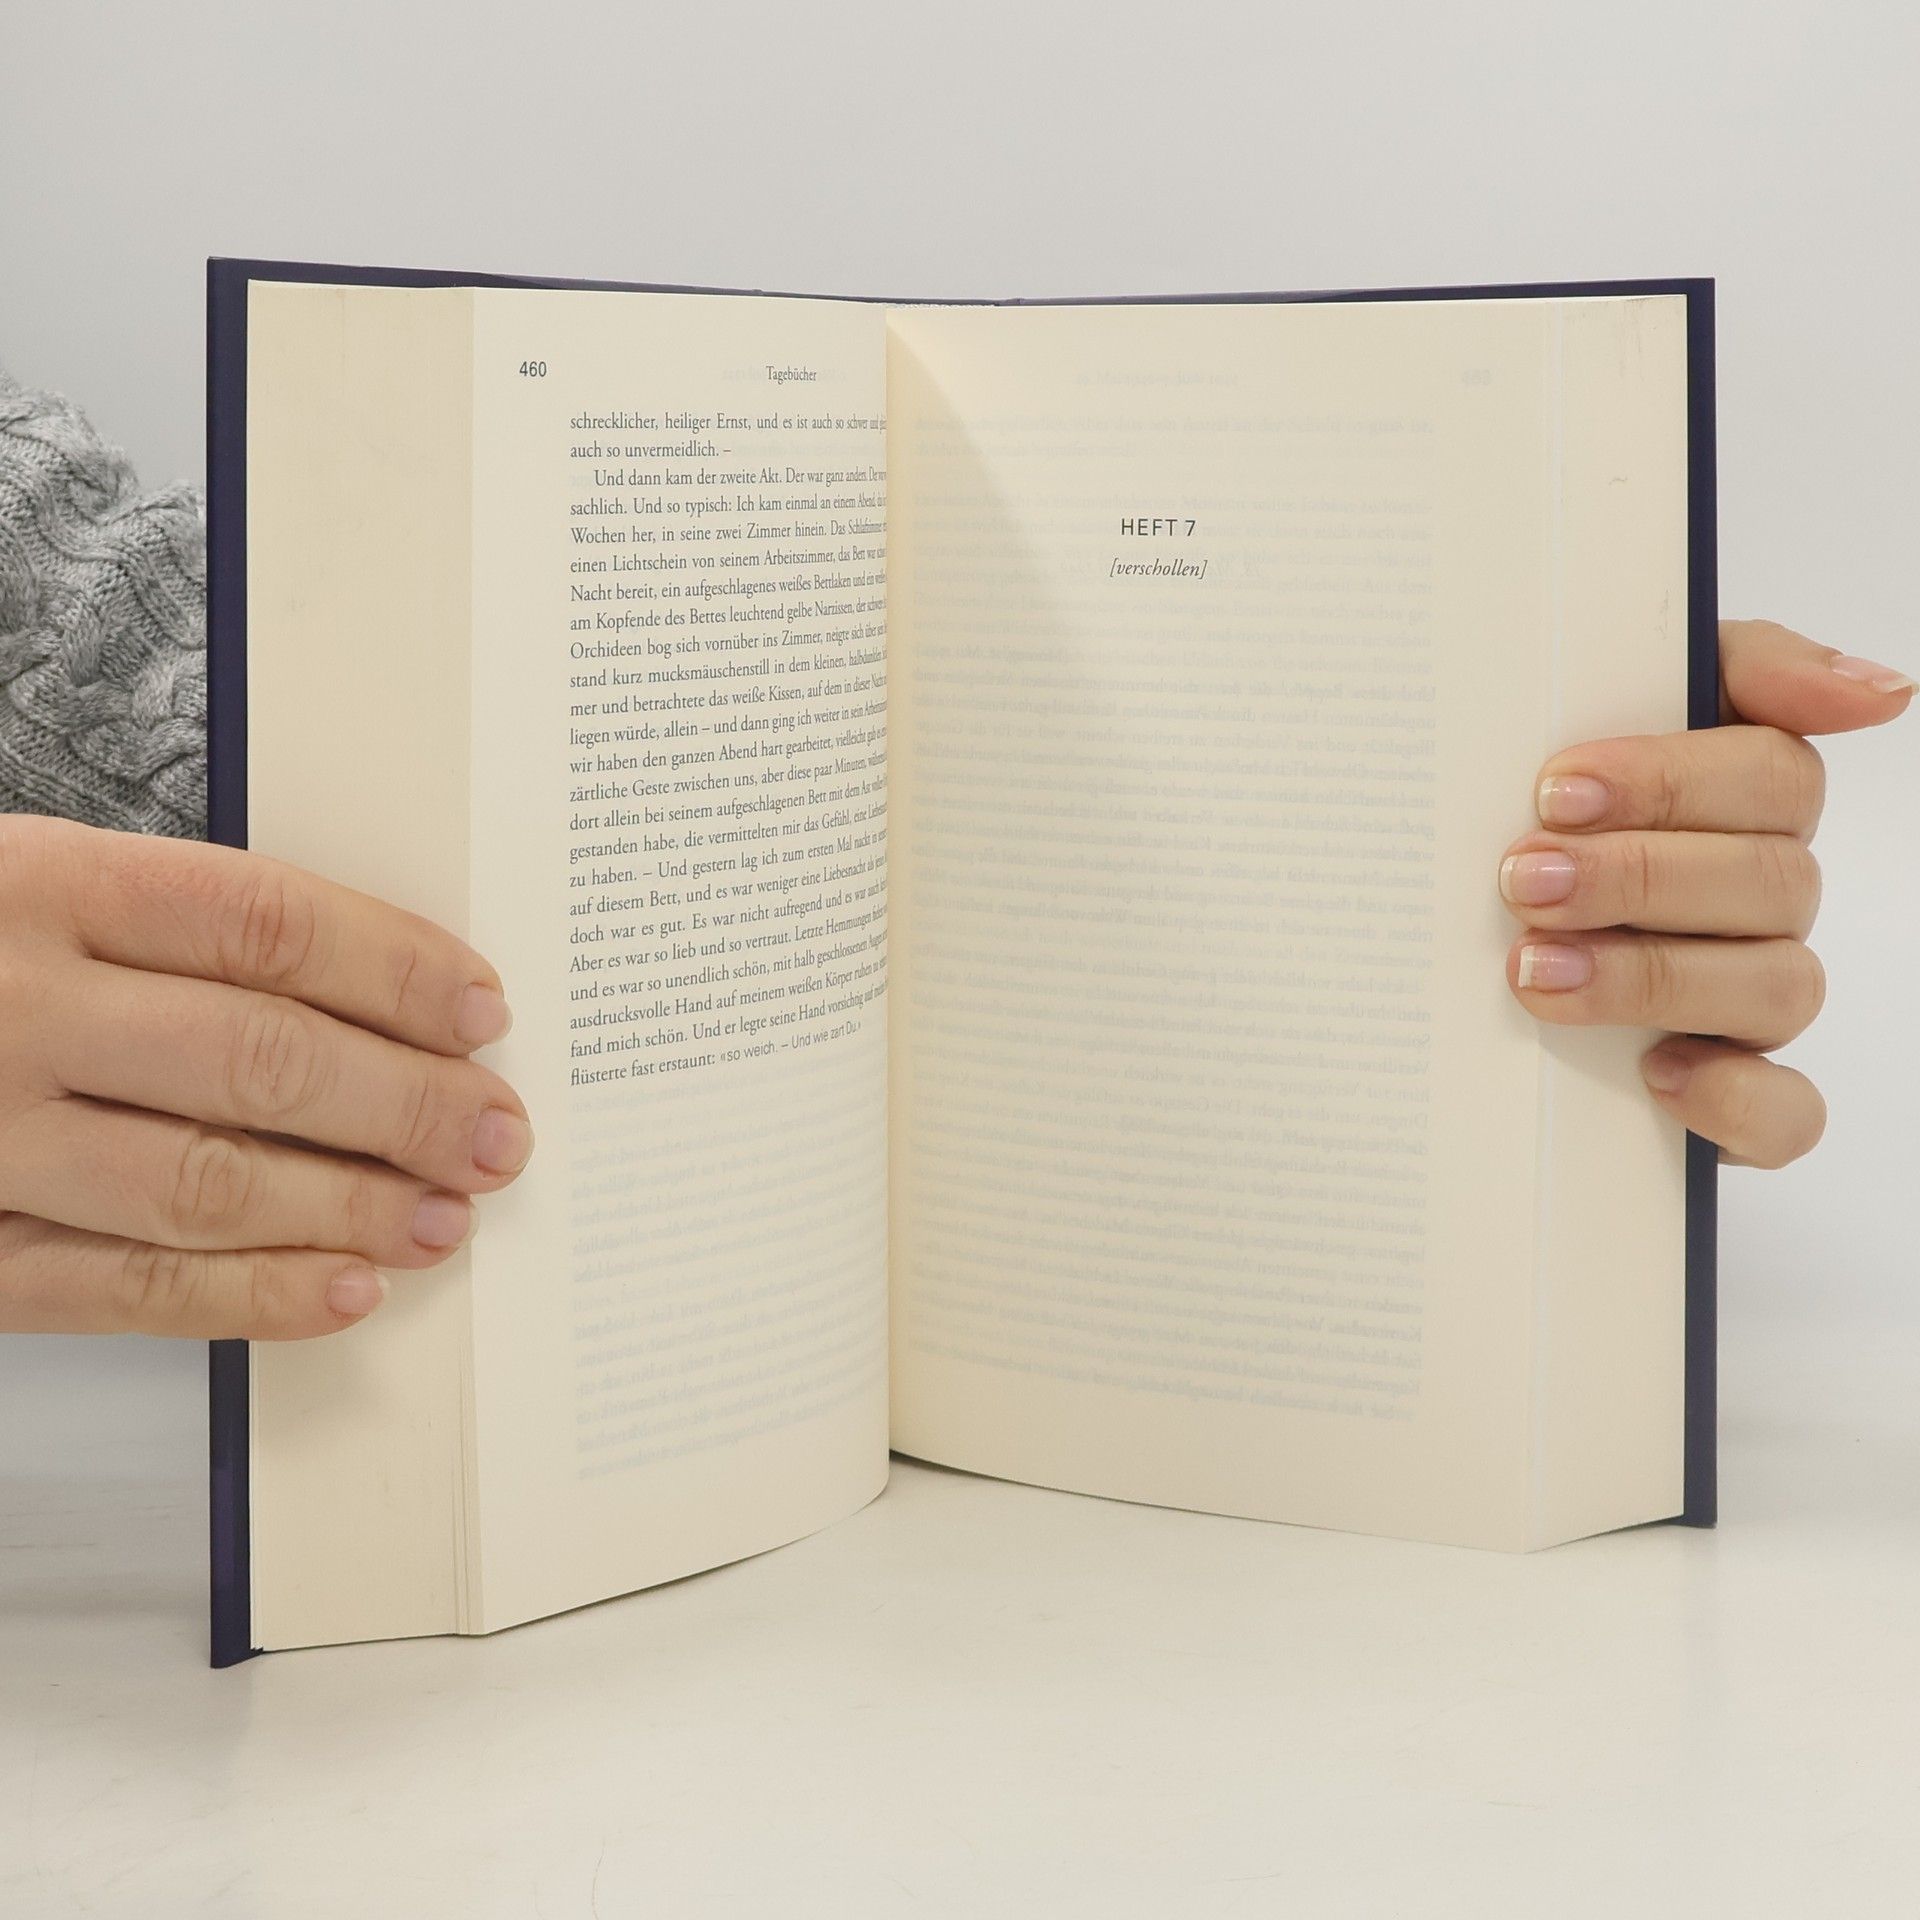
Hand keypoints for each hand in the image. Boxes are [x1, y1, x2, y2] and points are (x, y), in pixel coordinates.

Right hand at [0, 818, 532, 1338]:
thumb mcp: (35, 888)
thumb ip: (177, 931)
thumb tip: (382, 995)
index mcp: (41, 885)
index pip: (268, 924)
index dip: (397, 969)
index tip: (483, 1011)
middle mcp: (12, 1006)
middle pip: (260, 1055)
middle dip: (407, 1104)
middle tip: (496, 1134)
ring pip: (207, 1179)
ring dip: (351, 1207)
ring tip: (445, 1217)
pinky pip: (124, 1285)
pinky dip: (249, 1296)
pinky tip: (343, 1291)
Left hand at [1500, 621, 1911, 1167]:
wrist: (1431, 939)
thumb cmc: (1536, 808)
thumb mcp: (1605, 702)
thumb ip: (1740, 668)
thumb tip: (1884, 691)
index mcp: (1744, 803)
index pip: (1772, 776)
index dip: (1669, 781)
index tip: (1554, 791)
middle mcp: (1764, 901)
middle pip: (1767, 880)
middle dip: (1636, 877)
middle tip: (1522, 879)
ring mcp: (1753, 1000)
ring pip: (1778, 988)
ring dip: (1653, 977)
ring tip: (1532, 968)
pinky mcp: (1734, 1096)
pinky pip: (1787, 1114)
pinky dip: (1736, 1099)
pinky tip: (1657, 1072)